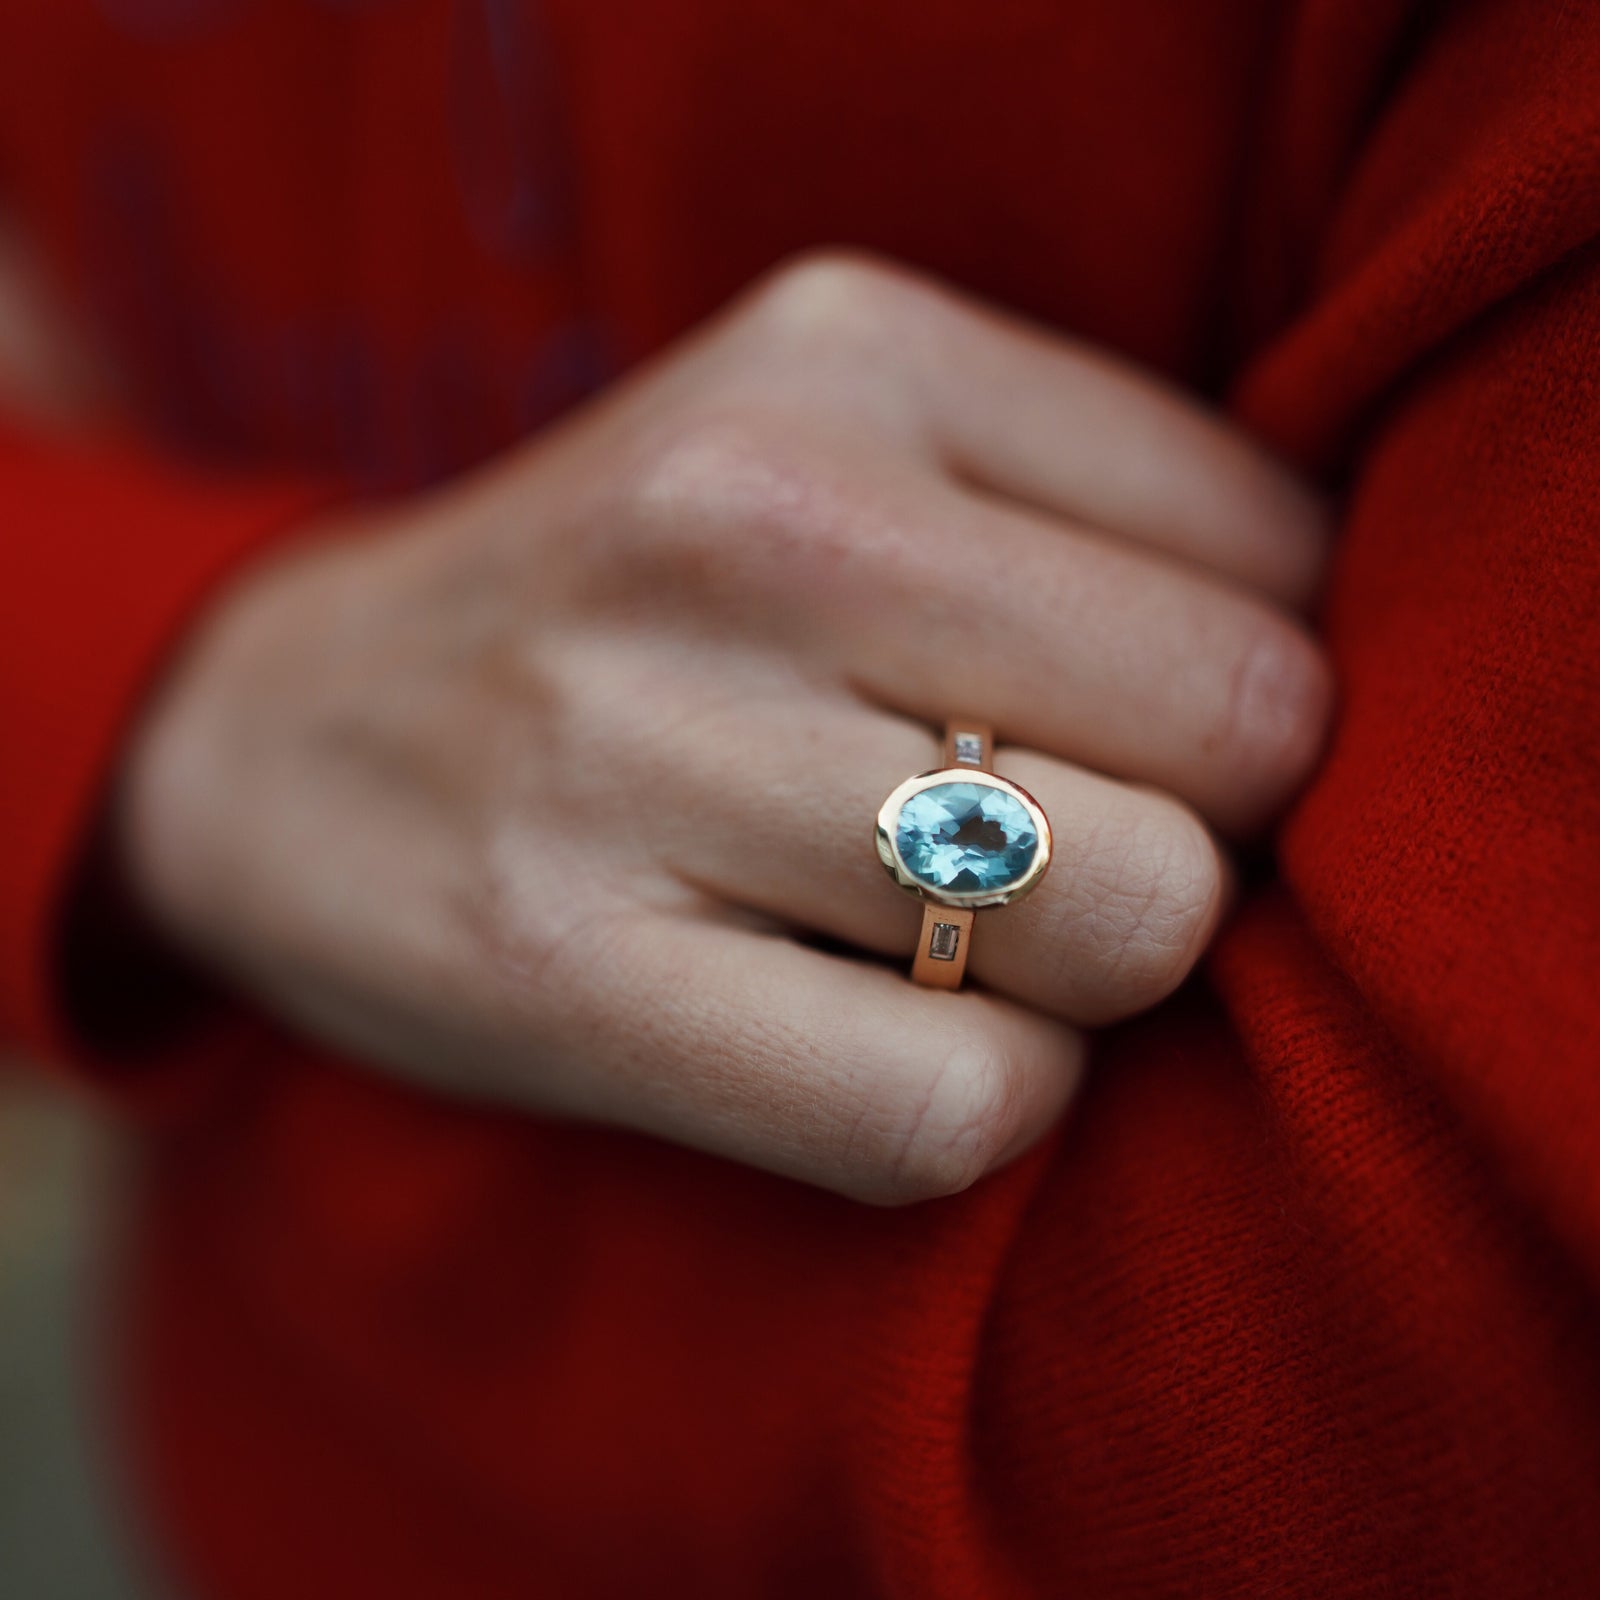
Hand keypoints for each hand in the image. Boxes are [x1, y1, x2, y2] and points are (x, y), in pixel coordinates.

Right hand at [120, 253, 1329, 1202]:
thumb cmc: (628, 610)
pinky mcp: (566, 969)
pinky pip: (957, 1107)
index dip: (1257, 686)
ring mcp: (643, 747)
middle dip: (1208, 831)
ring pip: (1129, 923)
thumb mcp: (833, 449)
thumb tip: (1328, 697)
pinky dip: (984, 1103)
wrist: (286, 730)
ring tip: (968, 941)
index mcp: (854, 358)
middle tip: (1069, 842)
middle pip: (1244, 737)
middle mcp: (749, 519)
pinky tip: (886, 1044)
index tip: (1142, 736)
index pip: (1275, 546)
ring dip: (1096, 974)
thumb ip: (1094, 522)